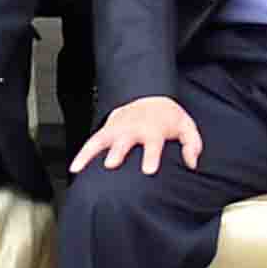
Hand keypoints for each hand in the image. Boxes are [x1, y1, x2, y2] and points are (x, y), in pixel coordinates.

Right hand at [74, 92, 203, 175]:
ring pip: (102, 140)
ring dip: (92, 153)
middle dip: (118, 152)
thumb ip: (191, 145)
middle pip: (124, 141)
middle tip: (111, 164)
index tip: (148, 170)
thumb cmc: (167, 118)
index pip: (153, 143)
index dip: (151, 156)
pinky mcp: (106, 130)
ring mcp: (117, 129)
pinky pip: (91, 142)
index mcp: (154, 130)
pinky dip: (82, 154)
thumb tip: (192, 163)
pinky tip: (74, 168)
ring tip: (81, 169)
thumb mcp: (186, 127)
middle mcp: (133, 129)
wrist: (150, 97)